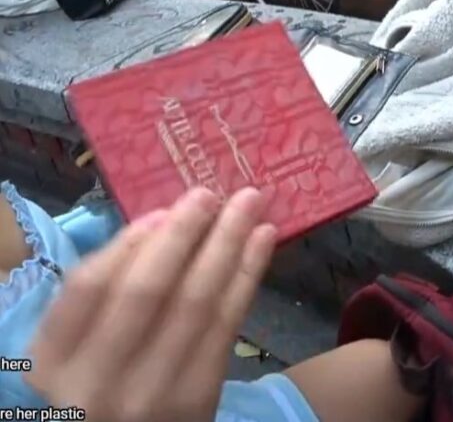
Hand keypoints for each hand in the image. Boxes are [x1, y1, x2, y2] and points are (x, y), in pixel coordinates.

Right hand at [25, 187, 276, 420]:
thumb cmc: (107, 382)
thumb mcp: (80, 347)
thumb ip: (107, 293)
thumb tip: (162, 224)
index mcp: (53, 361)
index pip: (88, 287)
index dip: (129, 241)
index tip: (165, 209)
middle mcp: (96, 382)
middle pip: (147, 290)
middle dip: (184, 233)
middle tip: (211, 192)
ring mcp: (151, 393)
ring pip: (196, 302)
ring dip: (228, 243)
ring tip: (250, 201)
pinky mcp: (198, 398)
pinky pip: (228, 323)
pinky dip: (249, 273)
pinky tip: (263, 239)